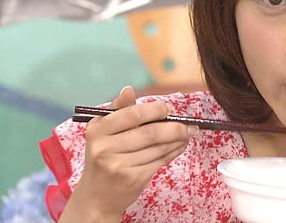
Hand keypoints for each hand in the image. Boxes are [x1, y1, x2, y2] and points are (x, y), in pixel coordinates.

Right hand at [60, 86, 197, 221]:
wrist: (96, 196)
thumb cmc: (103, 156)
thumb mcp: (103, 132)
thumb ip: (119, 110)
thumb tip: (129, 89)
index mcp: (97, 130)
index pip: (133, 114)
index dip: (156, 110)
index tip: (169, 109)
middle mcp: (105, 148)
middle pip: (150, 132)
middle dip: (176, 127)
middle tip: (189, 124)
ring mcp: (119, 166)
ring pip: (159, 147)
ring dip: (179, 139)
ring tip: (188, 133)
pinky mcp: (133, 179)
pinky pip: (161, 160)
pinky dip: (174, 151)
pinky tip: (180, 145)